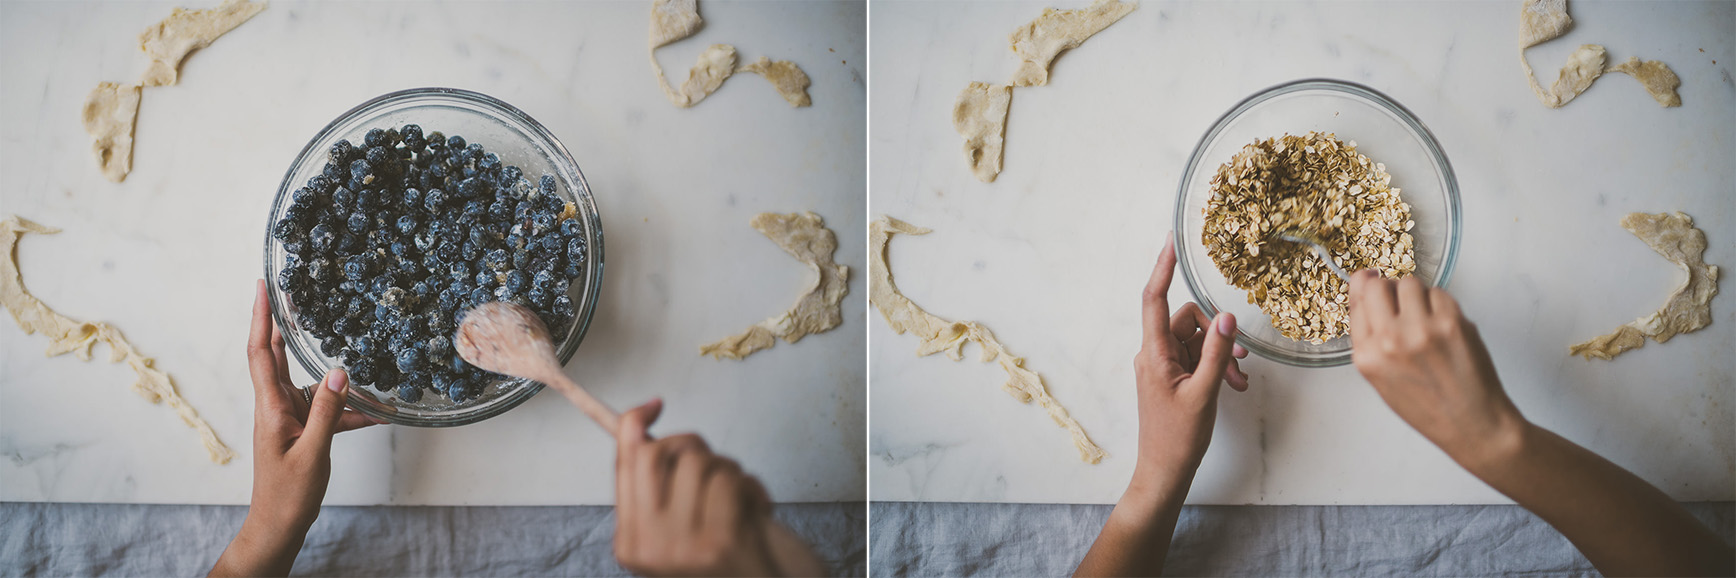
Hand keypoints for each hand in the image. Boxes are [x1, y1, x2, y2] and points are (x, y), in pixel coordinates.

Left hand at [211, 281, 377, 576]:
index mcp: (270, 407)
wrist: (279, 525)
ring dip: (330, 373)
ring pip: (307, 382)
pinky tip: (375, 411)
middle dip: (285, 324)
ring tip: (354, 355)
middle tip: (297, 293)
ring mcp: (287, 417)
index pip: (260, 351)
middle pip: (276, 355)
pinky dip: (346, 407)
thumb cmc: (288, 494)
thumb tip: (338, 371)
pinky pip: (324, 409)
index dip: (260, 317)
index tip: (261, 286)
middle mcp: (275, 406)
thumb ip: (326, 411)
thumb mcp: (312, 452)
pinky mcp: (301, 430)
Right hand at [613, 398, 779, 576]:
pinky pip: (729, 480)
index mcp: (631, 543)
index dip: (636, 423)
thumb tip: (640, 423)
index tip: (655, 405)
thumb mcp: (683, 528)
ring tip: (741, 500)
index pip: (624, 465)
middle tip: (715, 465)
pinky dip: (752, 488)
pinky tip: (757, 512)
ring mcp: (681, 547)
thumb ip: (660, 487)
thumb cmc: (731, 558)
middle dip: (692, 445)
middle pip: (656, 453)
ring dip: (730, 472)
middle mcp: (649, 547)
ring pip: (698, 463)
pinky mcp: (718, 543)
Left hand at [1131, 235, 1248, 491]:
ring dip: (1221, 355)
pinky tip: (1233, 385)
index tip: (1171, 241)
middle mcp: (1153, 354)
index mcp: (1154, 354)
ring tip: (1239, 380)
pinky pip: (1196, 358)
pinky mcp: (1171, 377)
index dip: (1163, 268)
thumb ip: (1217, 353)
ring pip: (1196, 341)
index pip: (1155, 300)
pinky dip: (1216, 367)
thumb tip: (1226, 317)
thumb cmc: (1178, 437)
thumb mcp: (1205, 393)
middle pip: (1187, 320)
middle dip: (1217, 334)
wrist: (1165, 470)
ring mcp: (1161, 366)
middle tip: (1241, 360)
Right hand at [1346, 270, 1524, 467]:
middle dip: (1389, 289)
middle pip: (1379, 285)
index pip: (1357, 302)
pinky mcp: (1451, 323)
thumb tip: (1364, 289)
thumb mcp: (1382, 379)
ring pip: (1410, 283)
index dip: (1364, 287)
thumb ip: (1370, 338)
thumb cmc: (1429, 407)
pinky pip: (1439, 293)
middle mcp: (1389, 341)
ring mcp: (1421, 329)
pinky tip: (1445, 327)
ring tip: (1426, 319)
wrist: (1472, 424)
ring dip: (1417, 295)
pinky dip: (1441, 304)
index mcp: (1367, 357)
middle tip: (1402, 305)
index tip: (1369, 279)